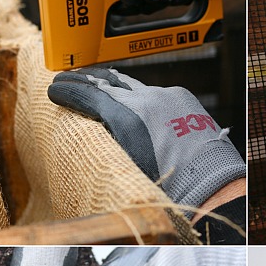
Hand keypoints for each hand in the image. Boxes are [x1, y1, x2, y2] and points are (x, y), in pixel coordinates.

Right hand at [47, 68, 245, 216]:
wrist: (210, 184)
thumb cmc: (169, 187)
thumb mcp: (127, 167)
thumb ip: (110, 139)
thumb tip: (96, 125)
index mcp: (128, 119)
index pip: (90, 95)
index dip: (69, 92)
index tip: (54, 90)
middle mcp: (146, 100)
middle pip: (108, 83)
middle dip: (85, 80)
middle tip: (67, 78)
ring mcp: (166, 96)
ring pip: (132, 85)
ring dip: (113, 85)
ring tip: (96, 81)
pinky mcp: (182, 98)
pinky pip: (155, 93)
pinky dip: (141, 97)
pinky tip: (133, 99)